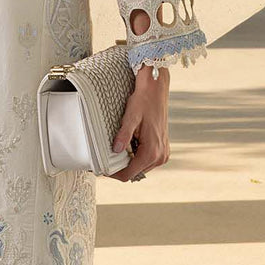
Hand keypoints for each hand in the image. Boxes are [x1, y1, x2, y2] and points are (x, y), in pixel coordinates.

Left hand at [111, 66, 170, 181]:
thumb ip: (123, 136)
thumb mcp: (131, 118)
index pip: (129, 174)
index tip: (101, 168)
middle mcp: (160, 156)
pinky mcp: (162, 149)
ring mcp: (163, 153)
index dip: (113, 174)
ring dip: (128, 162)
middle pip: (134, 173)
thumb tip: (116, 150)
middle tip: (105, 159)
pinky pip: (146, 160)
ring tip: (117, 150)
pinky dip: (135, 156)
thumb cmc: (144, 101)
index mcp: (152, 152)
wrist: (156, 90)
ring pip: (140, 168)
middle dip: (120, 168)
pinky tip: (129, 145)